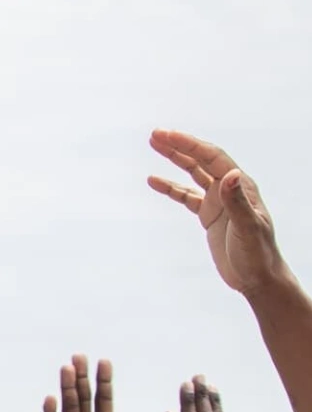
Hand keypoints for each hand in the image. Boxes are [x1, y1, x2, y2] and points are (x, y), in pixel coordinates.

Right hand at [150, 129, 289, 300]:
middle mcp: (229, 188)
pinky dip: (170, 188)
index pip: (212, 158)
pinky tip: (154, 181)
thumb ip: (237, 202)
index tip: (167, 136)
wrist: (258, 276)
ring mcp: (219, 201)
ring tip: (154, 146)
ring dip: (175, 159)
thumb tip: (230, 174)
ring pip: (193, 173)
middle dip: (178, 146)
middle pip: (201, 159)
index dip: (190, 145)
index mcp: (240, 186)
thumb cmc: (257, 254)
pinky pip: (186, 196)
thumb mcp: (247, 228)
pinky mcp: (209, 215)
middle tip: (155, 135)